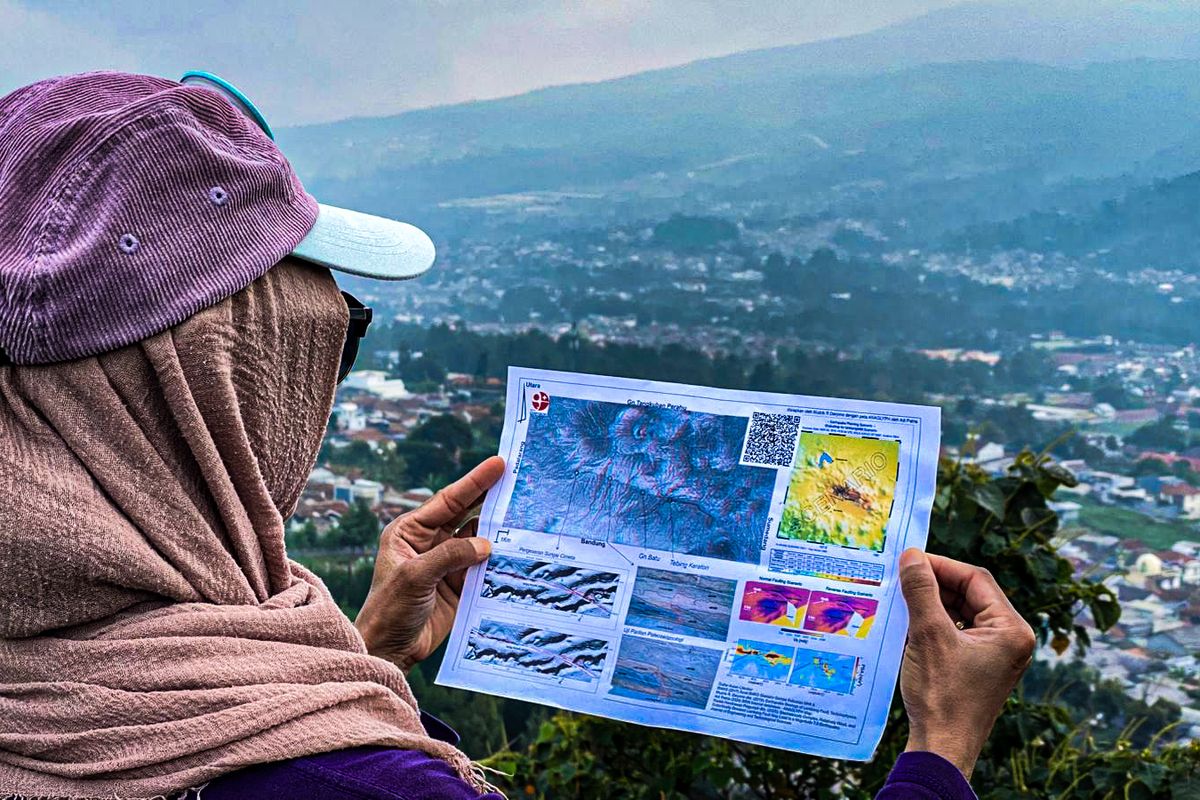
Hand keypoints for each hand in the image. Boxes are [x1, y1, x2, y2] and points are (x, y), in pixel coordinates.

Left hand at [355, 456, 504, 672]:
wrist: (390, 650)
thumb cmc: (390, 609)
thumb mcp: (415, 576)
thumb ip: (450, 556)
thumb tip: (487, 544)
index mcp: (410, 531)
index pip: (448, 501)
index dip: (474, 482)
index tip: (499, 464)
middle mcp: (430, 542)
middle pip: (466, 514)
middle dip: (491, 498)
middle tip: (518, 481)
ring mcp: (447, 563)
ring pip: (479, 540)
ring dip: (500, 531)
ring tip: (526, 515)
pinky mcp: (459, 584)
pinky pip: (484, 566)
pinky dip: (500, 559)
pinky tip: (519, 550)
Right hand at [897, 548, 1035, 779]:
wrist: (942, 748)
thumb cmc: (942, 695)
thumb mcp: (928, 635)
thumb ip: (922, 591)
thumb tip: (912, 556)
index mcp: (1011, 630)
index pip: (976, 580)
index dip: (942, 566)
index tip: (910, 560)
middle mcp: (1009, 640)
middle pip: (969, 595)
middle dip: (935, 585)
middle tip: (901, 578)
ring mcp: (995, 656)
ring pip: (961, 614)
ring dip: (931, 605)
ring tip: (901, 600)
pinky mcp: (978, 667)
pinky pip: (956, 633)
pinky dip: (933, 625)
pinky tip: (907, 624)